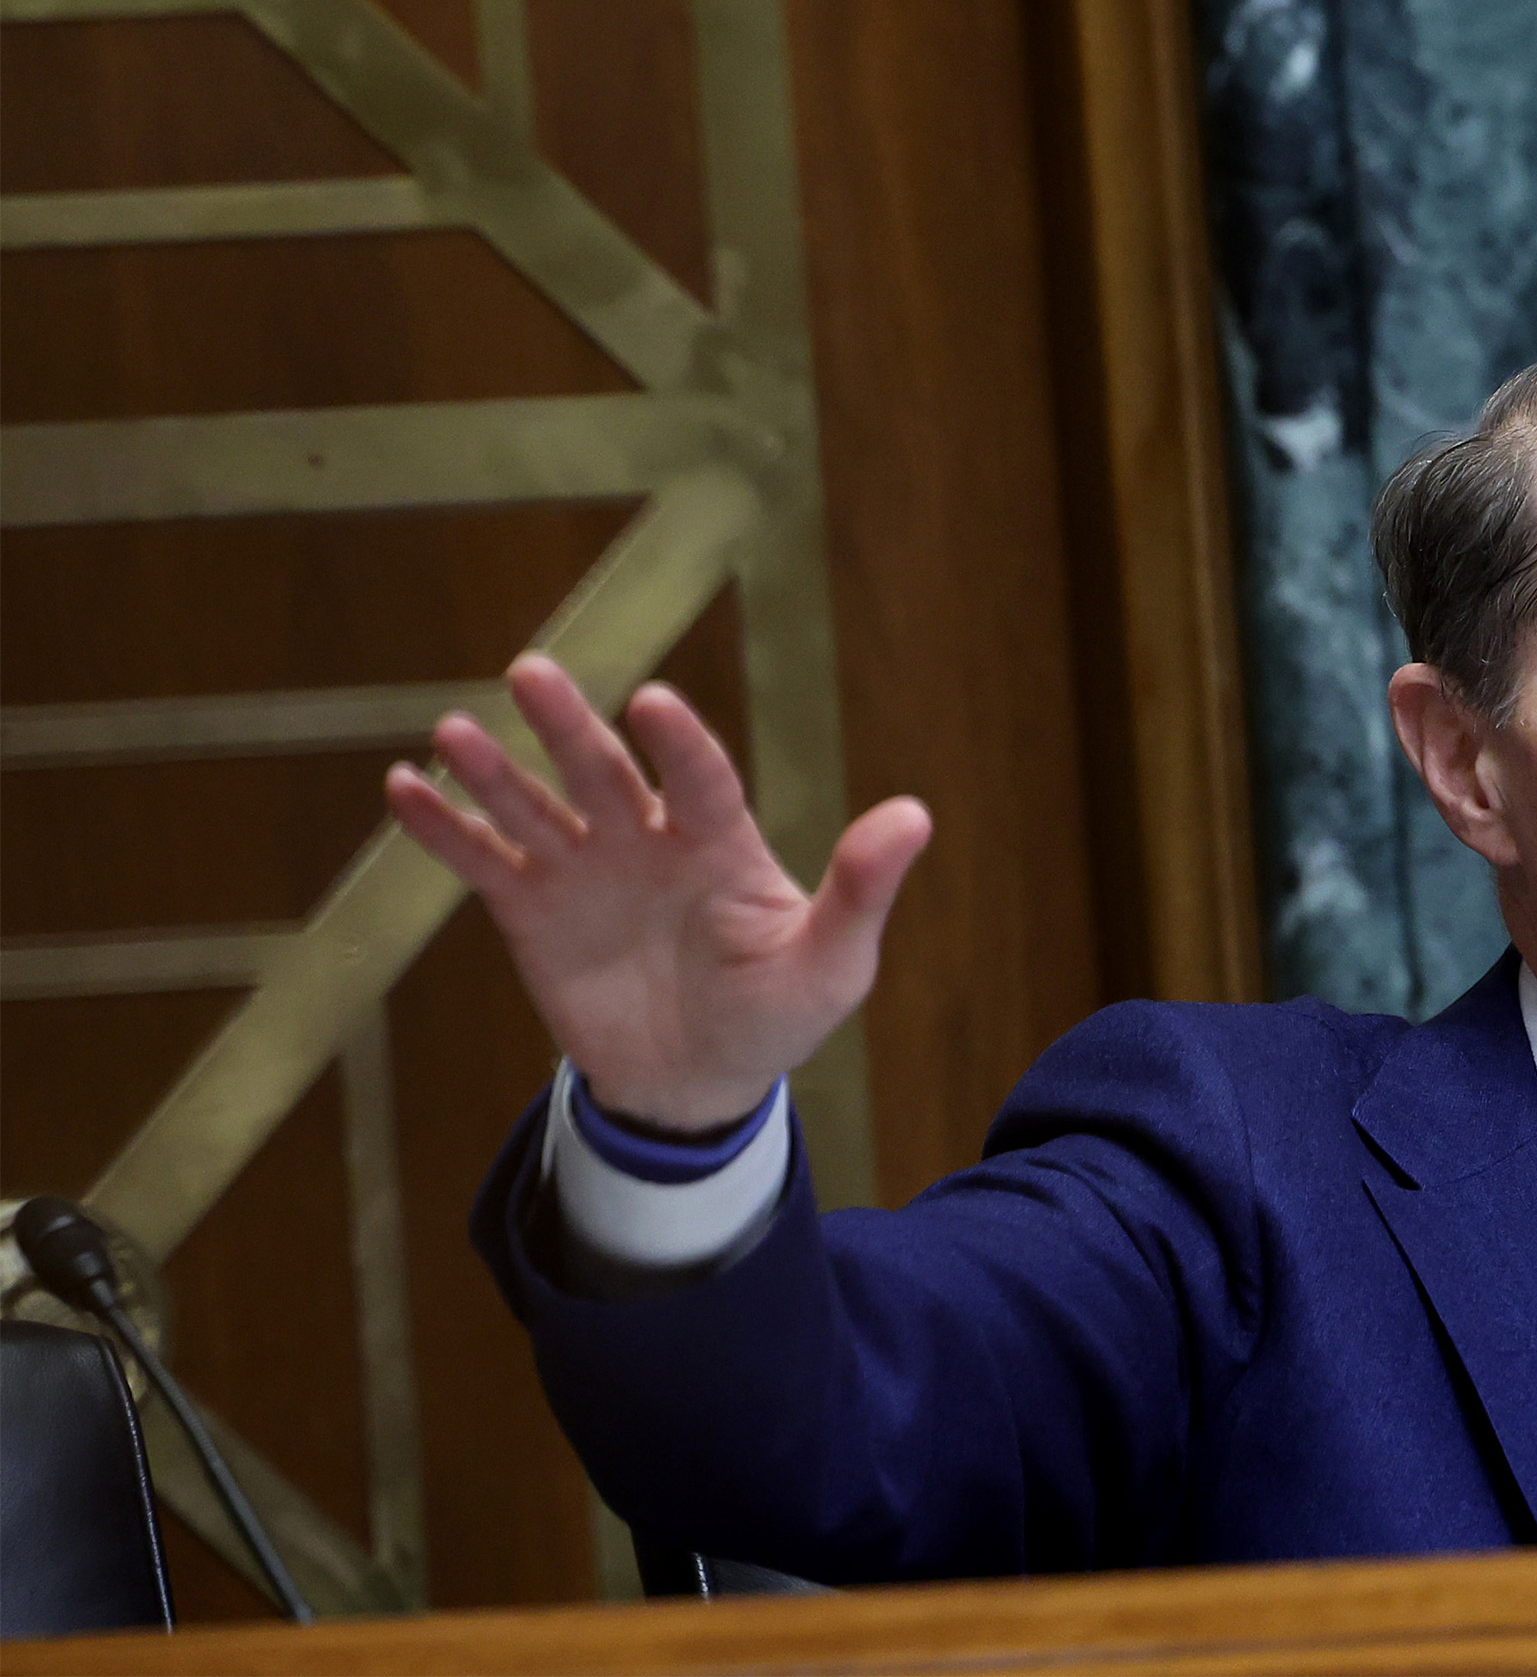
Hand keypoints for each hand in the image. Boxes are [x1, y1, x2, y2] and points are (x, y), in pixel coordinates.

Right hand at [385, 654, 930, 1130]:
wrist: (698, 1082)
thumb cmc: (778, 1015)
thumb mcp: (833, 963)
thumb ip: (861, 890)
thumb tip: (916, 814)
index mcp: (720, 840)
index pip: (700, 778)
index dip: (678, 744)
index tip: (652, 704)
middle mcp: (647, 837)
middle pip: (603, 771)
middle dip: (568, 726)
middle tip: (533, 671)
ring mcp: (585, 868)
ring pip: (534, 805)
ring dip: (493, 769)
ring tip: (455, 732)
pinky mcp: (532, 911)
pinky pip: (484, 861)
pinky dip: (445, 830)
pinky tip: (403, 789)